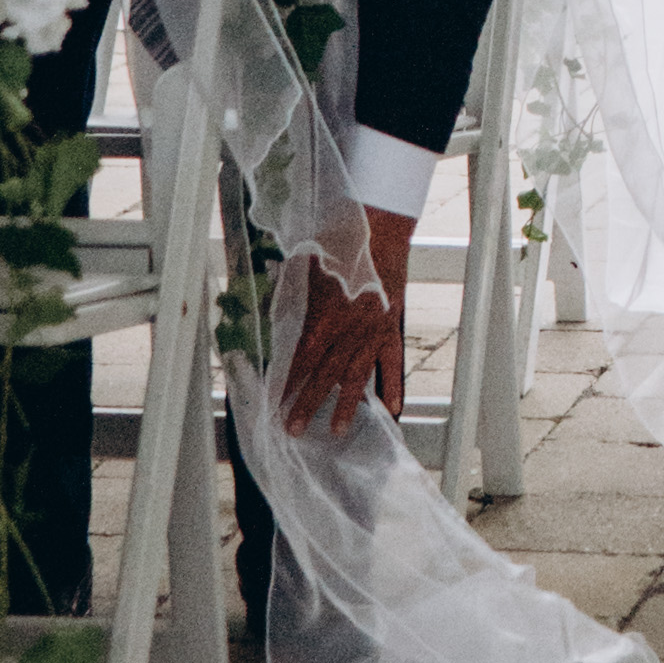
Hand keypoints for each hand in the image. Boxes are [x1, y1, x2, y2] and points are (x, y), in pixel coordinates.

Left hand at [282, 208, 411, 437]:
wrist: (379, 232)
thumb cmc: (338, 245)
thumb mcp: (305, 268)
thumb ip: (289, 293)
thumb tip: (270, 309)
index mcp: (326, 318)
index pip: (303, 359)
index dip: (289, 383)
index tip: (277, 404)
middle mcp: (350, 332)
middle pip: (326, 374)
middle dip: (308, 404)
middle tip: (295, 429)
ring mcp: (373, 332)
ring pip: (357, 375)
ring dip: (346, 404)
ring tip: (337, 430)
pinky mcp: (390, 328)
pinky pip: (392, 361)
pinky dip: (393, 384)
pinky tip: (392, 408)